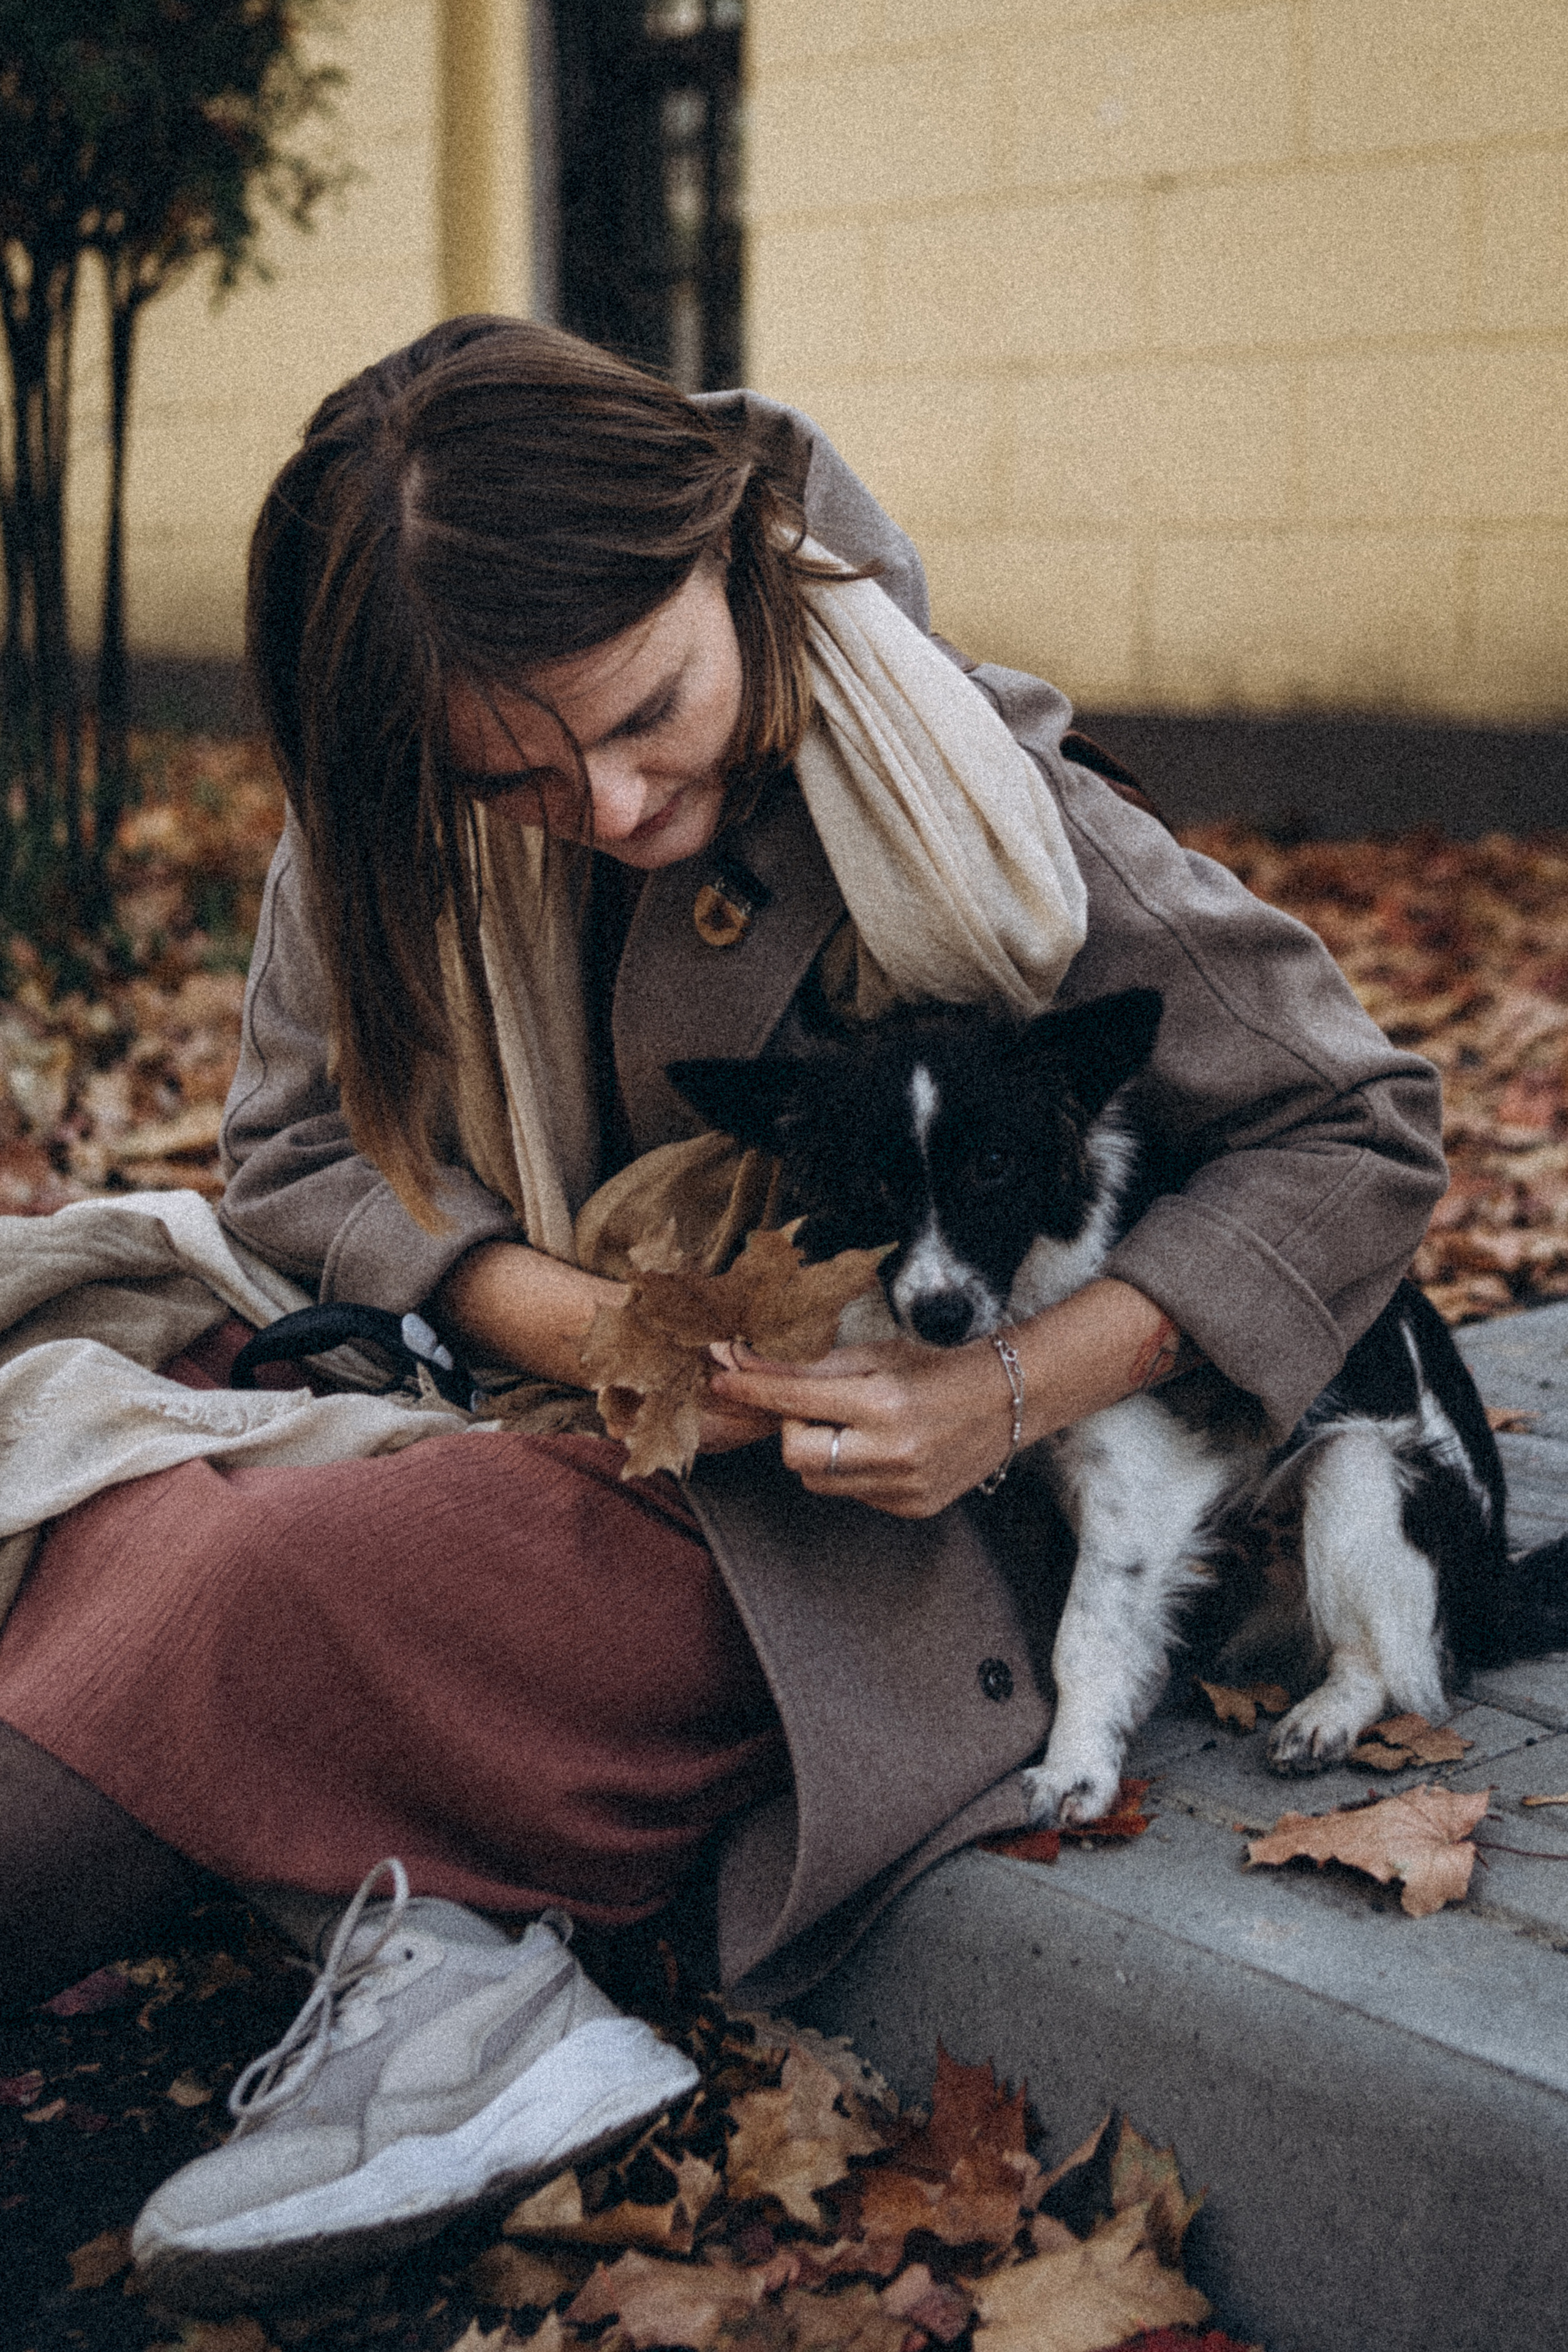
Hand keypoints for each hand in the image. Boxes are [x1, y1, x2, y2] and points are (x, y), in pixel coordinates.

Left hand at [708, 1333, 1016, 1517]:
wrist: (1007, 1401)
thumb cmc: (935, 1369)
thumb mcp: (875, 1356)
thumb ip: (810, 1367)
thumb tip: (745, 1362)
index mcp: (882, 1402)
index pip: (796, 1399)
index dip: (754, 1390)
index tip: (722, 1381)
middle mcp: (892, 1451)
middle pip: (795, 1455)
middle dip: (791, 1429)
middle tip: (814, 1409)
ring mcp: (903, 1487)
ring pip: (818, 1481)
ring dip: (819, 1453)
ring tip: (852, 1428)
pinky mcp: (911, 1508)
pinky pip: (852, 1495)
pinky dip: (852, 1471)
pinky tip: (881, 1449)